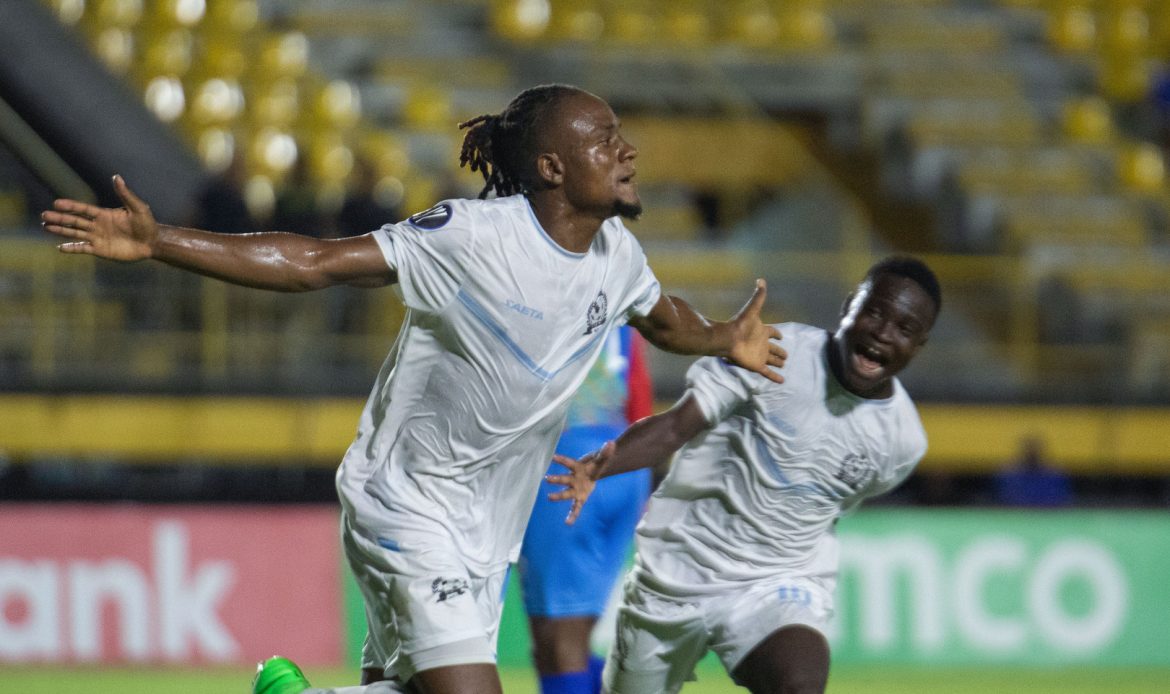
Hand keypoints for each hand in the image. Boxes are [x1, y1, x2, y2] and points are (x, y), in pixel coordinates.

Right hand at [41, 175, 157, 260]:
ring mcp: (98, 237)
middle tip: (44, 215)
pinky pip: (83, 248)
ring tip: (46, 226)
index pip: (83, 209)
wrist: (152, 243)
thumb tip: (116, 177)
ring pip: (75, 233)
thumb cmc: (147, 224)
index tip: (57, 203)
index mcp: (104, 214)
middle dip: (60, 218)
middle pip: (75, 221)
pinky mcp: (101, 250)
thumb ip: (125, 194)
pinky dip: (72, 248)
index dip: (71, 206)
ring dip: (61, 230)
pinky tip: (60, 248)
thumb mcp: (138, 208)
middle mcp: (97, 225)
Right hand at [544, 442, 613, 524]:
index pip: (569, 463)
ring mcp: (575, 490)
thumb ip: (606, 452)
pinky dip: (572, 515)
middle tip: (547, 478)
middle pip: (564, 479)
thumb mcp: (601, 459)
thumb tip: (612, 443)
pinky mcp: (579, 498)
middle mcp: (573, 479)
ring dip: (558, 495)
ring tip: (549, 497)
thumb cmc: (594, 465)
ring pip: (565, 493)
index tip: (553, 457)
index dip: (561, 459)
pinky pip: (575, 508)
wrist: (594, 473)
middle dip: (556, 479)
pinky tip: (568, 523)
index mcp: (577, 468)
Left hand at [725, 279, 785, 383]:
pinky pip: (768, 372)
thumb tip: (761, 279)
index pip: (772, 332)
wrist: (727, 339)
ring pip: (771, 360)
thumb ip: (758, 296)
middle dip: (779, 351)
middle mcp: (761, 344)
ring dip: (777, 363)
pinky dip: (775, 377)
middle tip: (786, 355)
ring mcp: (759, 355)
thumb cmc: (739, 324)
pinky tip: (782, 381)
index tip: (782, 335)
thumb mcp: (752, 309)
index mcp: (761, 331)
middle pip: (772, 348)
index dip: (777, 333)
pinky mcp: (756, 365)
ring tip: (784, 365)